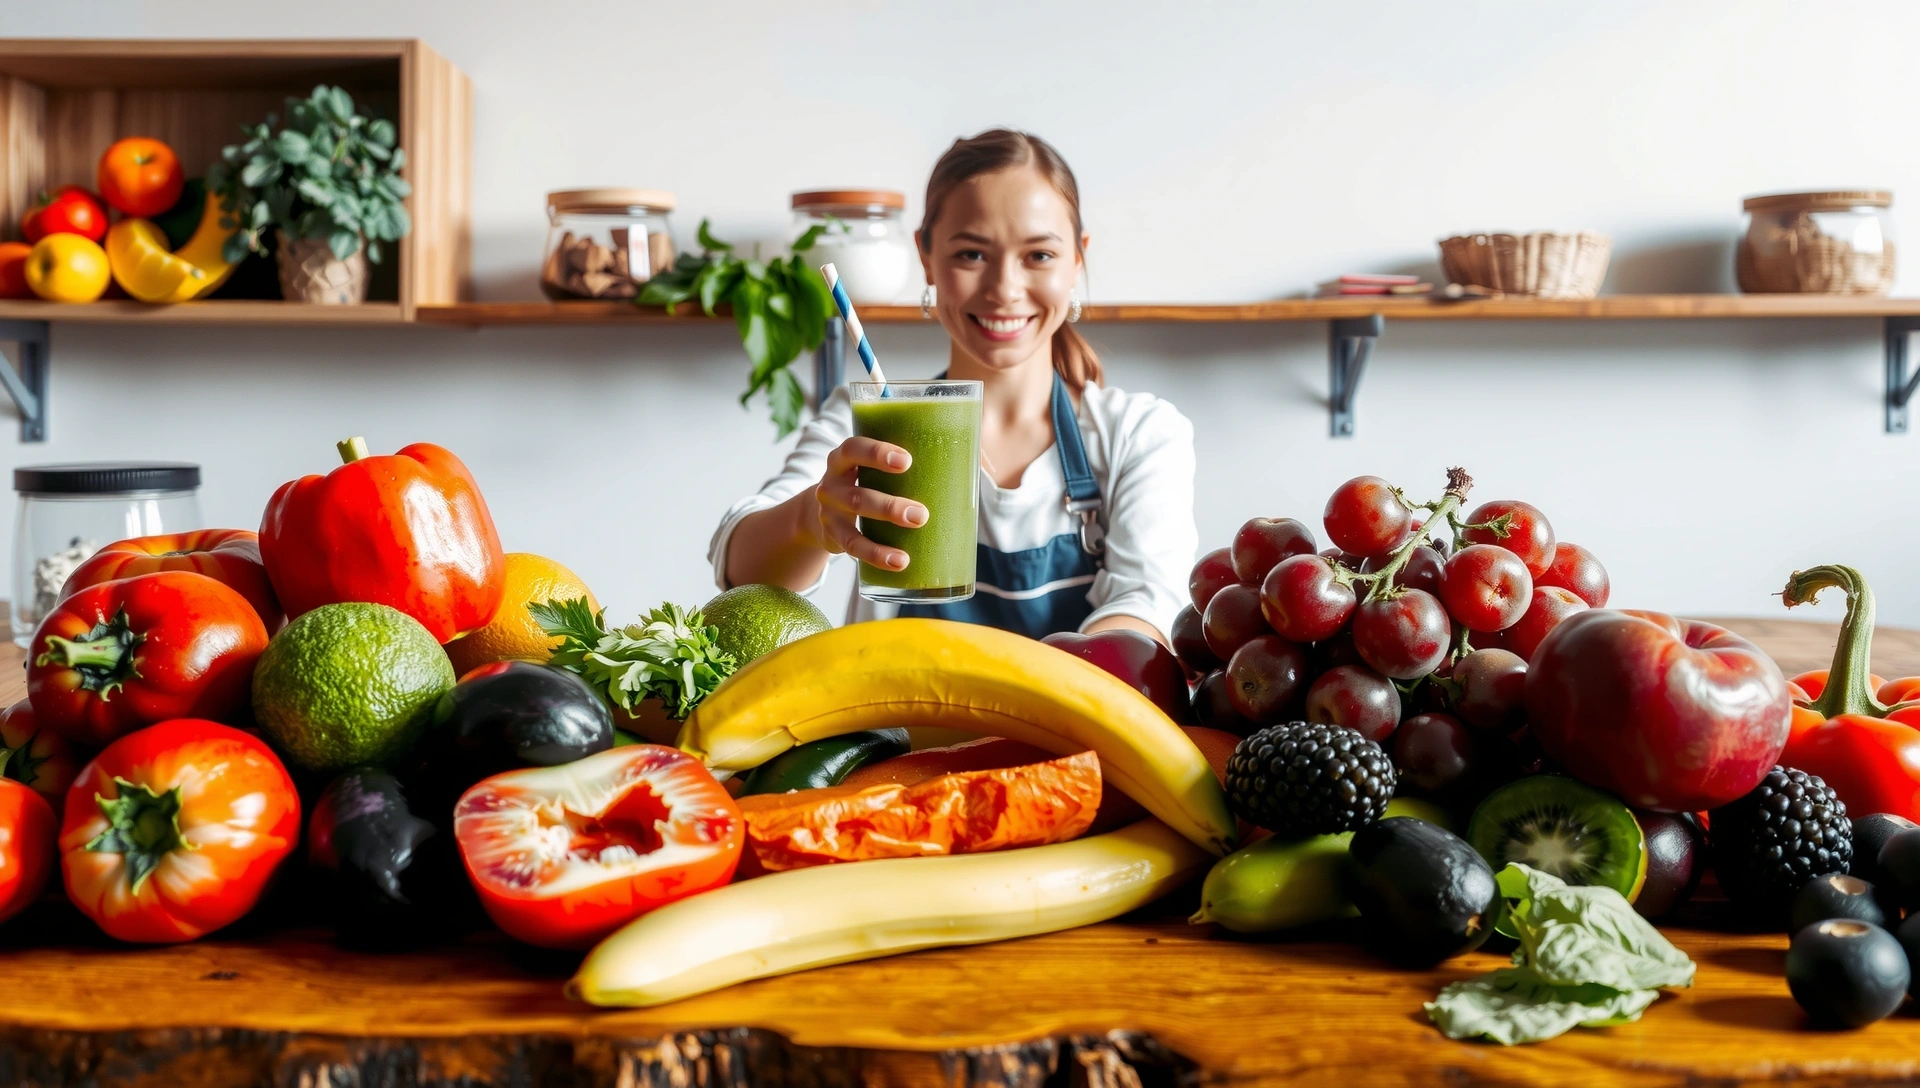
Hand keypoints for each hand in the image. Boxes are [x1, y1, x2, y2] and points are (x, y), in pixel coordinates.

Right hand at [808, 437, 927, 570]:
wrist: (820, 512)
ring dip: (884, 533)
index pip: (854, 449)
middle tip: (922, 515)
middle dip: (890, 506)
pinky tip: (899, 562)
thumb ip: (904, 464)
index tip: (907, 461)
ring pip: (855, 520)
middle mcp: (832, 484)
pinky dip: (877, 555)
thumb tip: (964, 464)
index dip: (877, 453)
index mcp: (844, 459)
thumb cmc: (863, 483)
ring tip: (911, 544)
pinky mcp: (833, 535)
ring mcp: (829, 511)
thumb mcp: (870, 469)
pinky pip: (854, 546)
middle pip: (858, 493)